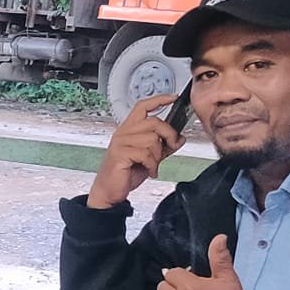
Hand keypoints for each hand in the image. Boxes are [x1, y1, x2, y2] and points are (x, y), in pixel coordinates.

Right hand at [88, 92, 185, 209]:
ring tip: (152, 165)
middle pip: (154, 122)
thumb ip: (164, 147)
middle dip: (169, 135)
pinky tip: (149, 171)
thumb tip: (180, 138)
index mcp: (129, 129)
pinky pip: (146, 154)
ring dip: (157, 156)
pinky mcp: (120, 154)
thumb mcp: (150, 158)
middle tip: (171, 146)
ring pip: (152, 139)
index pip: (143, 106)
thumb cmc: (125, 173)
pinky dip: (152, 165)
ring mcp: (121, 142)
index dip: (159, 99)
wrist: (109, 191)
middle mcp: (124, 132)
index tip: (173, 97)